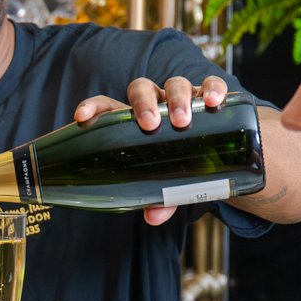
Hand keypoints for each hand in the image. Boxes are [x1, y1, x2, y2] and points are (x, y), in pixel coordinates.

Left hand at [73, 75, 232, 224]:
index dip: (93, 107)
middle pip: (142, 89)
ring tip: (182, 121)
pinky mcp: (210, 95)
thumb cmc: (180, 164)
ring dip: (176, 99)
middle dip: (144, 104)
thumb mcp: (168, 183)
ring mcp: (183, 97)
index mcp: (135, 121)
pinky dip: (212, 88)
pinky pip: (211, 83)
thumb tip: (153, 217)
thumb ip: (160, 198)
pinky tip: (213, 101)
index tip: (81, 117)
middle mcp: (157, 103)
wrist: (218, 153)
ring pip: (175, 84)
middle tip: (150, 125)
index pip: (107, 106)